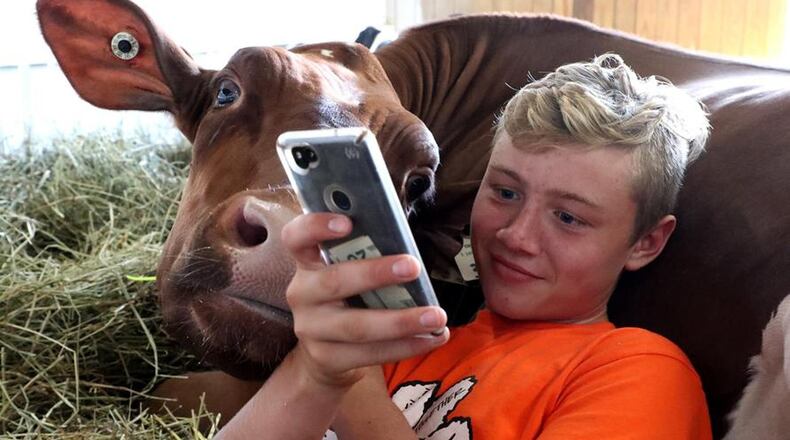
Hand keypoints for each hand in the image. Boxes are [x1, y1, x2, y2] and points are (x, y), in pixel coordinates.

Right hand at [281, 213, 448, 388]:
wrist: (325, 351)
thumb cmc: (348, 296)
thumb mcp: (348, 270)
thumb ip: (366, 255)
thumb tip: (408, 248)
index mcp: (307, 262)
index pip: (296, 237)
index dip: (316, 226)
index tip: (347, 222)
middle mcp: (302, 293)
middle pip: (334, 281)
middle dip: (376, 274)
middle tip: (414, 267)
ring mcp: (310, 328)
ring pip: (355, 326)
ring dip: (401, 321)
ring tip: (436, 316)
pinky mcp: (326, 357)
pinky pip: (368, 354)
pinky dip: (405, 346)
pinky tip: (432, 338)